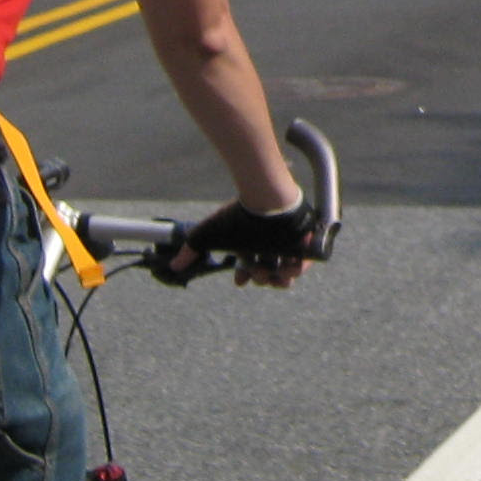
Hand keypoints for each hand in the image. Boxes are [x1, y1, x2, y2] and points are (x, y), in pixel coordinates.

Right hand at [155, 189, 312, 287]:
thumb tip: (173, 266)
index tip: (239, 282)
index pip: (249, 264)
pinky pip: (307, 260)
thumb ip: (190, 250)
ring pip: (287, 268)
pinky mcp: (306, 238)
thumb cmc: (237, 217)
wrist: (267, 198)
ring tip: (274, 269)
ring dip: (279, 275)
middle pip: (269, 270)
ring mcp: (288, 240)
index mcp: (250, 240)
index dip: (245, 276)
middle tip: (259, 273)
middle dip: (262, 278)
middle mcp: (270, 241)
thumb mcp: (207, 235)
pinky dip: (299, 268)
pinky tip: (289, 266)